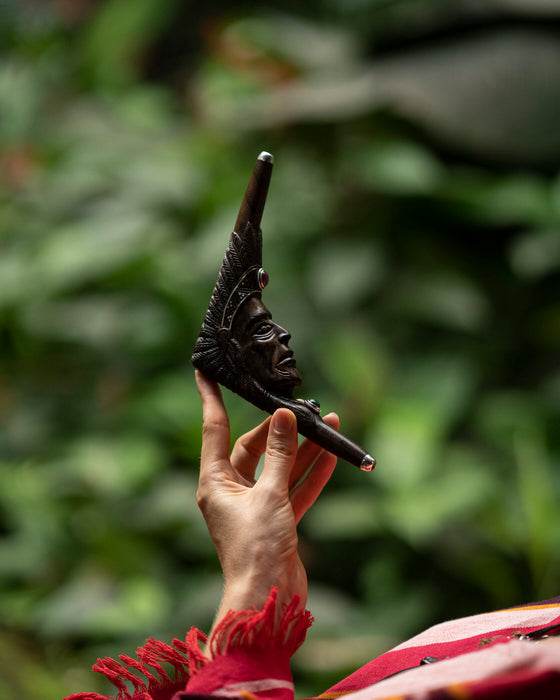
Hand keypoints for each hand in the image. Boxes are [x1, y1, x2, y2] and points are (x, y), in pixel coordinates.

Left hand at [195, 371, 337, 630]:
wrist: (269, 599)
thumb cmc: (256, 548)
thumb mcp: (270, 494)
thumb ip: (280, 454)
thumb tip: (283, 416)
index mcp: (215, 481)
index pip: (214, 429)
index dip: (210, 398)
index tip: (205, 371)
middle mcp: (232, 490)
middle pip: (255, 447)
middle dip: (279, 428)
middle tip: (303, 408)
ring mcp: (256, 505)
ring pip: (280, 467)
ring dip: (303, 448)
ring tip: (327, 421)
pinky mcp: (277, 519)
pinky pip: (295, 488)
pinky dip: (312, 473)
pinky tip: (332, 455)